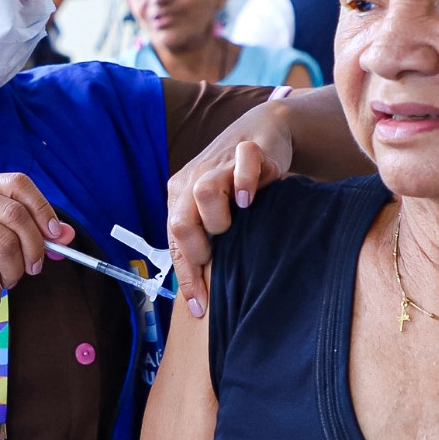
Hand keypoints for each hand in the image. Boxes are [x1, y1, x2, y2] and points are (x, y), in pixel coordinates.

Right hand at [0, 173, 74, 317]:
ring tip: (5, 283)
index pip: (19, 184)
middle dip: (33, 247)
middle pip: (16, 214)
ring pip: (4, 244)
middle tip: (35, 269)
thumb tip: (67, 236)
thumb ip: (31, 236)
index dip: (43, 209)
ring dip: (13, 273)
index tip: (57, 236)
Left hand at [166, 101, 292, 318]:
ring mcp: (219, 164)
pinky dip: (244, 184)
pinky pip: (242, 166)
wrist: (263, 130)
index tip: (200, 309)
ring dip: (219, 219)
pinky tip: (249, 200)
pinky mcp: (248, 150)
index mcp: (180, 196)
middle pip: (180, 221)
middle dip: (198, 250)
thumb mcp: (217, 208)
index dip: (187, 279)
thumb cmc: (238, 179)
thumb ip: (205, 235)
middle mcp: (193, 179)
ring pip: (204, 193)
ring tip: (236, 223)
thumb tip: (202, 287)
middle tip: (218, 259)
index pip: (174, 243)